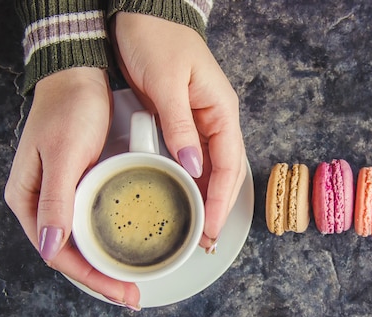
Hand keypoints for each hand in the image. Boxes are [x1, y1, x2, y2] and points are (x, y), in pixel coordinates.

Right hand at [4, 67, 140, 309]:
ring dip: (104, 265)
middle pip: (71, 255)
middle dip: (100, 278)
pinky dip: (106, 242)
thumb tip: (52, 246)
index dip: (90, 277)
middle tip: (131, 295)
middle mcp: (42, 204)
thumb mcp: (64, 154)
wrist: (79, 76)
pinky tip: (123, 250)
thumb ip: (56, 200)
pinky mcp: (79, 187)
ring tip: (130, 282)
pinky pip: (90, 225)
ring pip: (81, 244)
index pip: (59, 254)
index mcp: (30, 201)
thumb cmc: (69, 110)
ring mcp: (61, 197)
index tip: (120, 291)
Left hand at [112, 13, 246, 251]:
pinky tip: (184, 198)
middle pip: (226, 172)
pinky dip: (192, 181)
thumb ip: (179, 127)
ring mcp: (202, 122)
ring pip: (212, 169)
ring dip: (207, 198)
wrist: (142, 14)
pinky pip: (194, 159)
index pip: (229, 164)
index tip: (212, 227)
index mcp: (221, 109)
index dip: (222, 199)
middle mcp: (217, 119)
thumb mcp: (166, 83)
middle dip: (219, 207)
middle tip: (206, 239)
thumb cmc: (157, 38)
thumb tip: (192, 167)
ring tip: (197, 228)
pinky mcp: (184, 122)